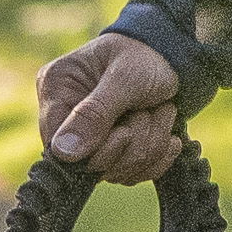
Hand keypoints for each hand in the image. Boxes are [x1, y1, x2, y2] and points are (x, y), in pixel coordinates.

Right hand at [33, 31, 195, 182]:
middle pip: (89, 163)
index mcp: (56, 89)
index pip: (57, 143)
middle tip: (148, 111)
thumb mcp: (124, 78)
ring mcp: (90, 139)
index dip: (94, 149)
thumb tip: (63, 153)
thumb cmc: (145, 57)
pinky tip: (168, 134)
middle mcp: (66, 117)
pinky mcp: (113, 152)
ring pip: (116, 171)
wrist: (175, 58)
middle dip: (131, 141)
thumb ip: (95, 113)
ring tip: (161, 112)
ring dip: (149, 144)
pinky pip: (132, 174)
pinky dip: (157, 155)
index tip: (124, 132)